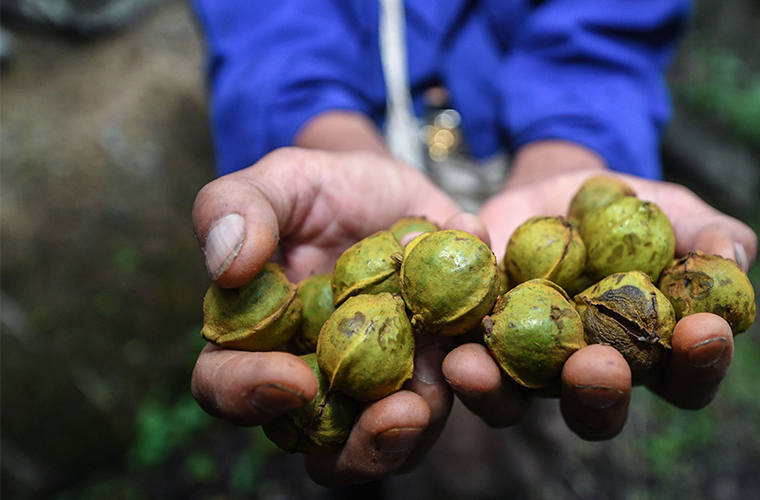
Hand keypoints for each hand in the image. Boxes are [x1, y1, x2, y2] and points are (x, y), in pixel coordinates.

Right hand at [189, 147, 488, 484]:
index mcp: (255, 343)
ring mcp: (384, 387)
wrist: (398, 189)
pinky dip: (485, 379)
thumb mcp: (283, 178)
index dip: (248, 394)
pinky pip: (464, 399)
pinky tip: (485, 340)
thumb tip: (227, 263)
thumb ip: (239, 206)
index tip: (291, 380)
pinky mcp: (441, 373)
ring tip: (458, 374)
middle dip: (364, 444)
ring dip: (429, 426)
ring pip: (398, 442)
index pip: (226, 386)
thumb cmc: (325, 189)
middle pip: (324, 446)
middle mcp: (318, 381)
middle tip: (399, 413)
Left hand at [442, 141, 756, 439]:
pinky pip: (467, 361)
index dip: (700, 364)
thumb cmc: (635, 212)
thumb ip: (710, 233)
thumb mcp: (676, 210)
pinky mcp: (481, 346)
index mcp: (654, 357)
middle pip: (600, 410)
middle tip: (600, 366)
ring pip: (521, 400)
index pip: (687, 379)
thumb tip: (732, 258)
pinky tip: (451, 341)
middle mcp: (593, 377)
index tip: (703, 330)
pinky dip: (458, 354)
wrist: (560, 192)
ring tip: (485, 367)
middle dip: (600, 392)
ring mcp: (532, 368)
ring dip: (504, 391)